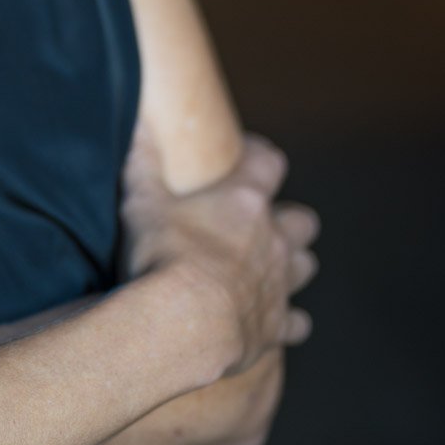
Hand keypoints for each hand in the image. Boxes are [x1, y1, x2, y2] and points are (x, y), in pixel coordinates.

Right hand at [119, 120, 321, 380]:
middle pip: (302, 220)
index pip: (269, 162)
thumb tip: (139, 120)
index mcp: (244, 201)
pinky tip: (264, 319)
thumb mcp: (142, 201)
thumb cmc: (163, 255)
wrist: (184, 323)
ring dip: (290, 265)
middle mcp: (272, 238)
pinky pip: (295, 322)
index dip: (259, 156)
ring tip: (262, 270)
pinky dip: (285, 320)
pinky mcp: (276, 324)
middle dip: (287, 220)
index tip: (245, 155)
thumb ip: (144, 161)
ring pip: (305, 266)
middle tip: (256, 224)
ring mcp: (278, 283)